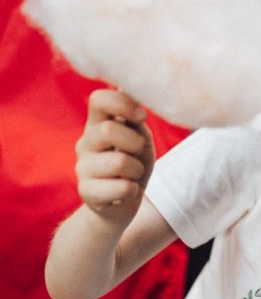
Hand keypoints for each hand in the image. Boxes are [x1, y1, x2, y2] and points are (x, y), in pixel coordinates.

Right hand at [75, 89, 154, 218]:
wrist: (120, 206)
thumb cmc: (132, 166)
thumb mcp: (140, 140)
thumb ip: (135, 120)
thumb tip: (132, 92)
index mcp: (98, 124)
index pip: (98, 99)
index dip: (122, 103)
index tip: (140, 116)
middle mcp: (85, 142)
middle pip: (108, 130)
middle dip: (135, 143)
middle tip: (137, 153)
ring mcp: (82, 167)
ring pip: (119, 162)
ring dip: (136, 170)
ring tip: (132, 175)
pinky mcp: (85, 191)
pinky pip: (122, 187)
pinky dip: (133, 190)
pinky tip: (125, 191)